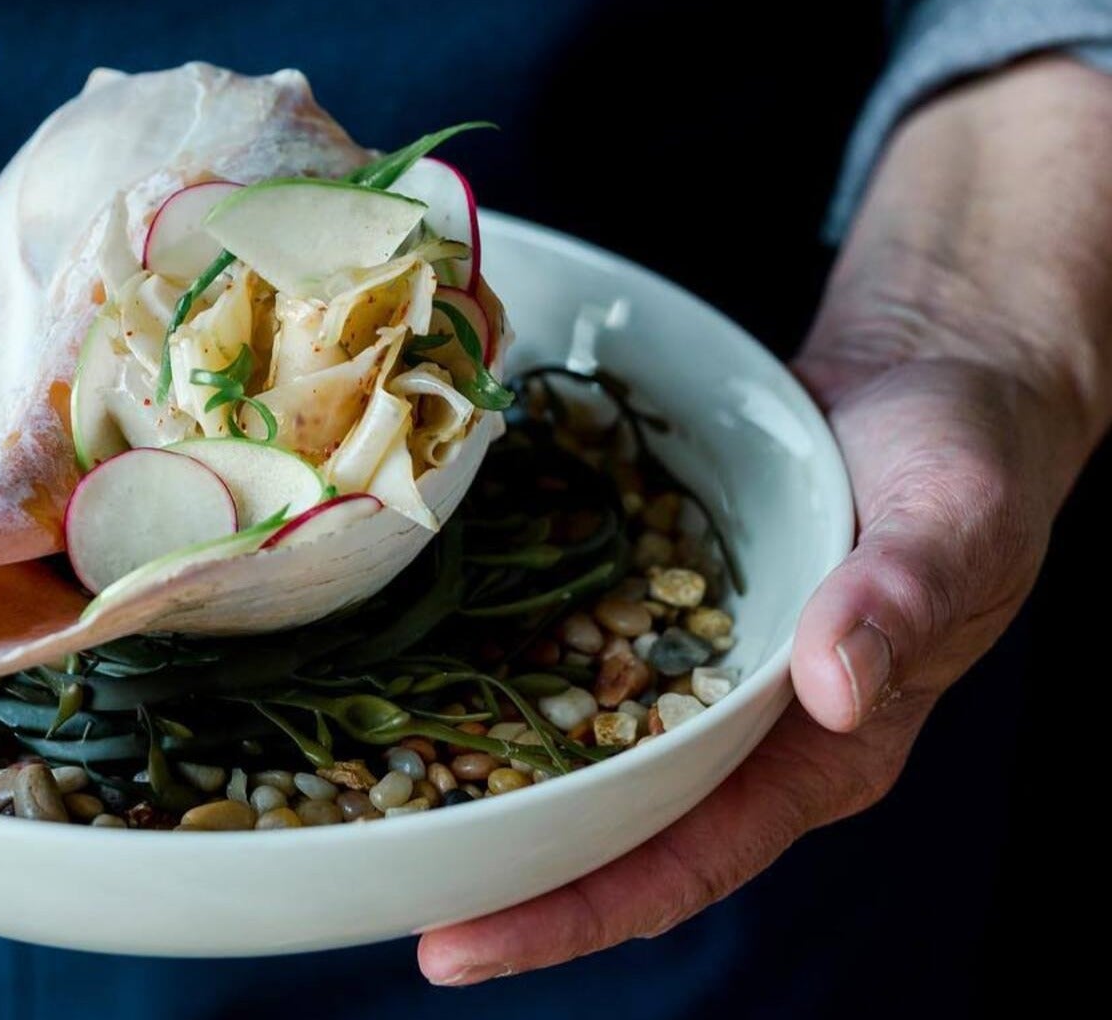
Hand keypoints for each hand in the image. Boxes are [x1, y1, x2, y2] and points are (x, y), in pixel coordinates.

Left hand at [417, 55, 1111, 985]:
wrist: (931, 382)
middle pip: (608, 836)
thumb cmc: (967, 458)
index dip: (572, 913)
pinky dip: (500, 688)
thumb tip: (830, 685)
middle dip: (499, 880)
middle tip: (375, 894)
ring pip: (578, 764)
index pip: (683, 864)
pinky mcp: (657, 618)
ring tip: (362, 812)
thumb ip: (900, 598)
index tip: (461, 946)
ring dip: (482, 792)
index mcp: (819, 755)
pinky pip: (572, 670)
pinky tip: (411, 682)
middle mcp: (745, 740)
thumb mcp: (952, 517)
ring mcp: (695, 683)